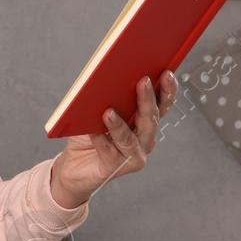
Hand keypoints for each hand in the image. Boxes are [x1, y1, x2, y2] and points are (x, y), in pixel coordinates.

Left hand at [49, 72, 176, 209]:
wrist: (73, 165)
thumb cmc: (89, 134)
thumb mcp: (99, 111)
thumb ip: (109, 98)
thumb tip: (107, 78)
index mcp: (144, 121)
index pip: (162, 104)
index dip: (167, 90)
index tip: (167, 72)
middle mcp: (144, 139)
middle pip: (150, 118)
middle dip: (147, 99)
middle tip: (143, 81)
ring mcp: (133, 155)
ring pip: (130, 139)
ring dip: (120, 124)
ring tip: (108, 112)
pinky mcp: (115, 167)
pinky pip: (109, 151)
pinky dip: (100, 140)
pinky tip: (92, 131)